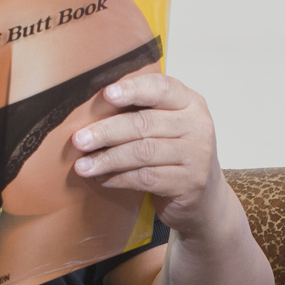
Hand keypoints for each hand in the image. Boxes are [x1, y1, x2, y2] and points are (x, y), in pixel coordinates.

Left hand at [73, 72, 229, 236]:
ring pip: (143, 153)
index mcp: (191, 103)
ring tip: (83, 166)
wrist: (205, 196)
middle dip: (107, 131)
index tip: (106, 94)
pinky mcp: (190, 183)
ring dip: (108, 159)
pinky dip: (119, 178)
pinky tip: (103, 178)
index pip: (161, 88)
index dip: (132, 89)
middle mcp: (198, 125)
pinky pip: (147, 178)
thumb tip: (91, 108)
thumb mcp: (168, 126)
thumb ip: (142, 112)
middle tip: (79, 140)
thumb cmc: (176, 154)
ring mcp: (198, 155)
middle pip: (145, 124)